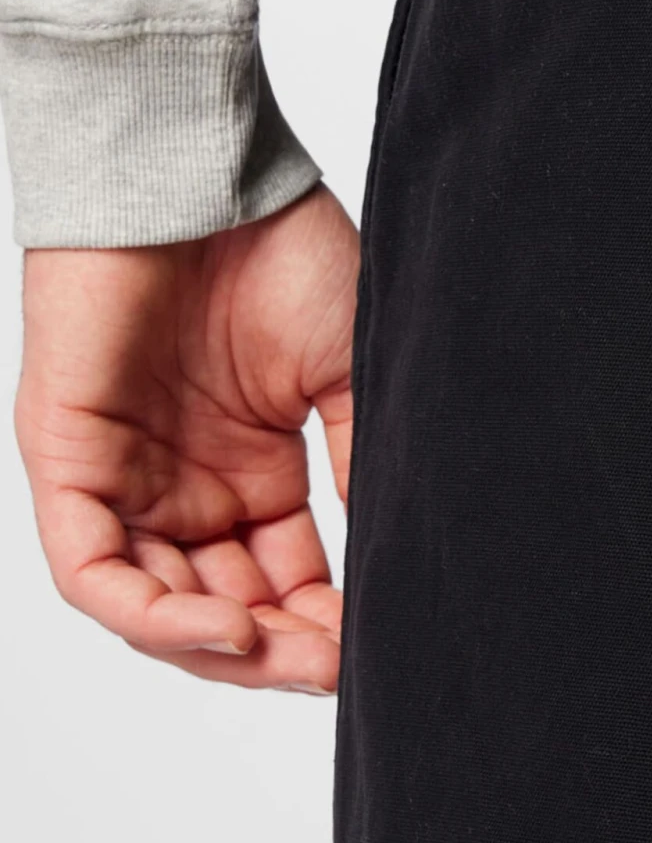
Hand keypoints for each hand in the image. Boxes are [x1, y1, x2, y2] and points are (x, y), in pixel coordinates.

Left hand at [14, 184, 358, 691]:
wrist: (201, 171)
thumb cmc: (275, 249)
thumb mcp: (345, 373)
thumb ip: (358, 465)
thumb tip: (394, 553)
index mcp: (250, 474)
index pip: (285, 583)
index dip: (328, 628)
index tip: (378, 648)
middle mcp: (184, 489)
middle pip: (224, 612)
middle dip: (281, 654)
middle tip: (338, 671)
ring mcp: (122, 480)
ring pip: (156, 609)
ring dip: (222, 650)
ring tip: (287, 659)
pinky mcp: (66, 465)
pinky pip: (95, 573)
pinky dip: (153, 617)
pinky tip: (227, 628)